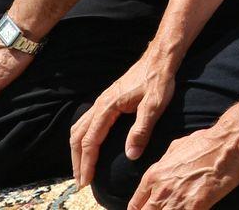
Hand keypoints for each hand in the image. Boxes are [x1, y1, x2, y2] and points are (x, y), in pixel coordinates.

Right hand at [71, 54, 178, 187]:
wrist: (160, 58)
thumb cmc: (159, 79)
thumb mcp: (154, 106)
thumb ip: (142, 130)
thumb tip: (130, 155)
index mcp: (107, 107)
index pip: (90, 142)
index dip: (87, 163)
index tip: (86, 181)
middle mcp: (99, 104)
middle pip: (78, 137)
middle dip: (77, 161)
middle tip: (81, 181)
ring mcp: (102, 101)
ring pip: (79, 129)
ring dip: (77, 150)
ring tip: (82, 168)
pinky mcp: (107, 100)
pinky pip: (86, 122)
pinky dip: (82, 138)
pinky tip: (90, 146)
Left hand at [124, 127, 238, 209]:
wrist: (229, 144)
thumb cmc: (207, 142)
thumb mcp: (177, 146)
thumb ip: (164, 162)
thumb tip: (162, 168)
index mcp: (153, 175)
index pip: (135, 205)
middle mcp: (160, 190)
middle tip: (166, 209)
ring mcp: (176, 200)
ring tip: (179, 209)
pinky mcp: (195, 207)